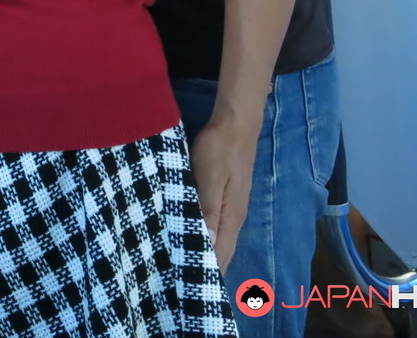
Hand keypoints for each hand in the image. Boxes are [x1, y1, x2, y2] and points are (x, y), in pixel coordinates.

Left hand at [189, 118, 257, 270]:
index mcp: (230, 217)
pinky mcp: (226, 199)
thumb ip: (208, 210)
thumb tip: (206, 243)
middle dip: (205, 270)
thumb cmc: (219, 150)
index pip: (219, 255)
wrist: (235, 125)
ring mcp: (231, 209)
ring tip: (184, 270)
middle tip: (181, 285)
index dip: (207, 274)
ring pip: (219, 241)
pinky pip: (216, 227)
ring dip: (205, 255)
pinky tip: (193, 240)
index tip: (189, 289)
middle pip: (221, 252)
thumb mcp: (209, 178)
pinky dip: (205, 238)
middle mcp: (234, 218)